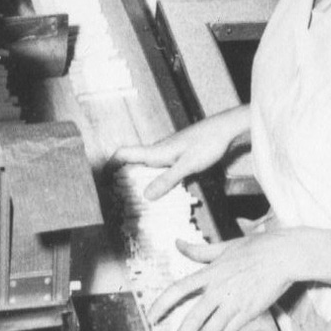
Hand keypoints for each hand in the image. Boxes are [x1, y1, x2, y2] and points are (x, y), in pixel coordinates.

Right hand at [116, 109, 250, 200]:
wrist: (229, 129)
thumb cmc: (209, 143)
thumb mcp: (187, 165)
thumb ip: (167, 179)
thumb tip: (145, 196)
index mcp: (156, 151)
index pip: (124, 153)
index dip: (109, 165)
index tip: (102, 181)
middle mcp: (160, 151)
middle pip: (134, 163)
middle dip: (123, 178)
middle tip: (119, 199)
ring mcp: (171, 154)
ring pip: (149, 168)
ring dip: (142, 182)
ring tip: (139, 201)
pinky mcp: (182, 157)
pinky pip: (164, 170)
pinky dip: (159, 182)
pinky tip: (166, 194)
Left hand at [147, 230, 300, 330]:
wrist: (284, 256)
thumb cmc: (255, 248)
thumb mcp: (224, 246)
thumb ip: (199, 250)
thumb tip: (177, 243)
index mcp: (210, 272)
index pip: (178, 289)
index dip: (161, 305)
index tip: (152, 317)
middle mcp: (219, 289)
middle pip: (193, 318)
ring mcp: (235, 302)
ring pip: (211, 330)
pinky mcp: (249, 312)